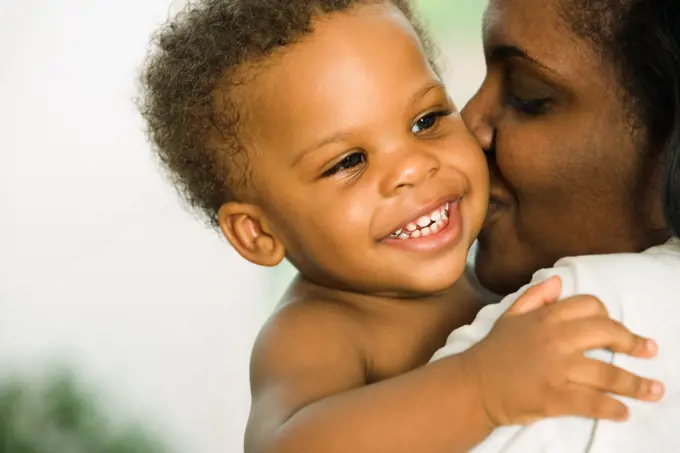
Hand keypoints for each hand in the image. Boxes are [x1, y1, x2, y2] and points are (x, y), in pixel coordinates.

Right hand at [463, 276, 662, 425]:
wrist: (473, 385)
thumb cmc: (492, 351)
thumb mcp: (509, 316)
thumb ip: (535, 297)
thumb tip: (558, 282)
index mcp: (545, 317)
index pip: (590, 306)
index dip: (608, 315)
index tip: (616, 329)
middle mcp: (555, 339)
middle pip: (607, 333)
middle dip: (632, 343)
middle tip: (648, 351)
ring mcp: (556, 369)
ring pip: (607, 373)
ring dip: (636, 385)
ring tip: (654, 391)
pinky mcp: (555, 398)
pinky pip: (593, 403)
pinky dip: (612, 409)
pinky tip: (623, 412)